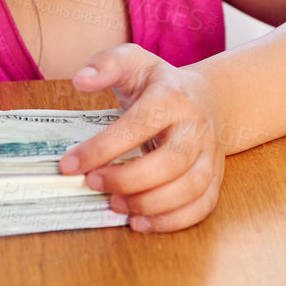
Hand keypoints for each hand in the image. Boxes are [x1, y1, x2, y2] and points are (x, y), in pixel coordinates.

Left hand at [59, 44, 224, 232]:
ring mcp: (209, 154)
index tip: (70, 164)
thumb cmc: (159, 84)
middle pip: (170, 162)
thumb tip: (81, 79)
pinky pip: (202, 206)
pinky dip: (173, 221)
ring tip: (115, 205)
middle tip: (93, 184)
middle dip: (128, 180)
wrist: (207, 98)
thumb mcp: (133, 62)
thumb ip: (105, 65)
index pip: (138, 124)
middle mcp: (195, 127)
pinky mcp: (214, 177)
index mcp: (171, 96)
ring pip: (190, 188)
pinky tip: (141, 223)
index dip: (103, 147)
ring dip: (151, 204)